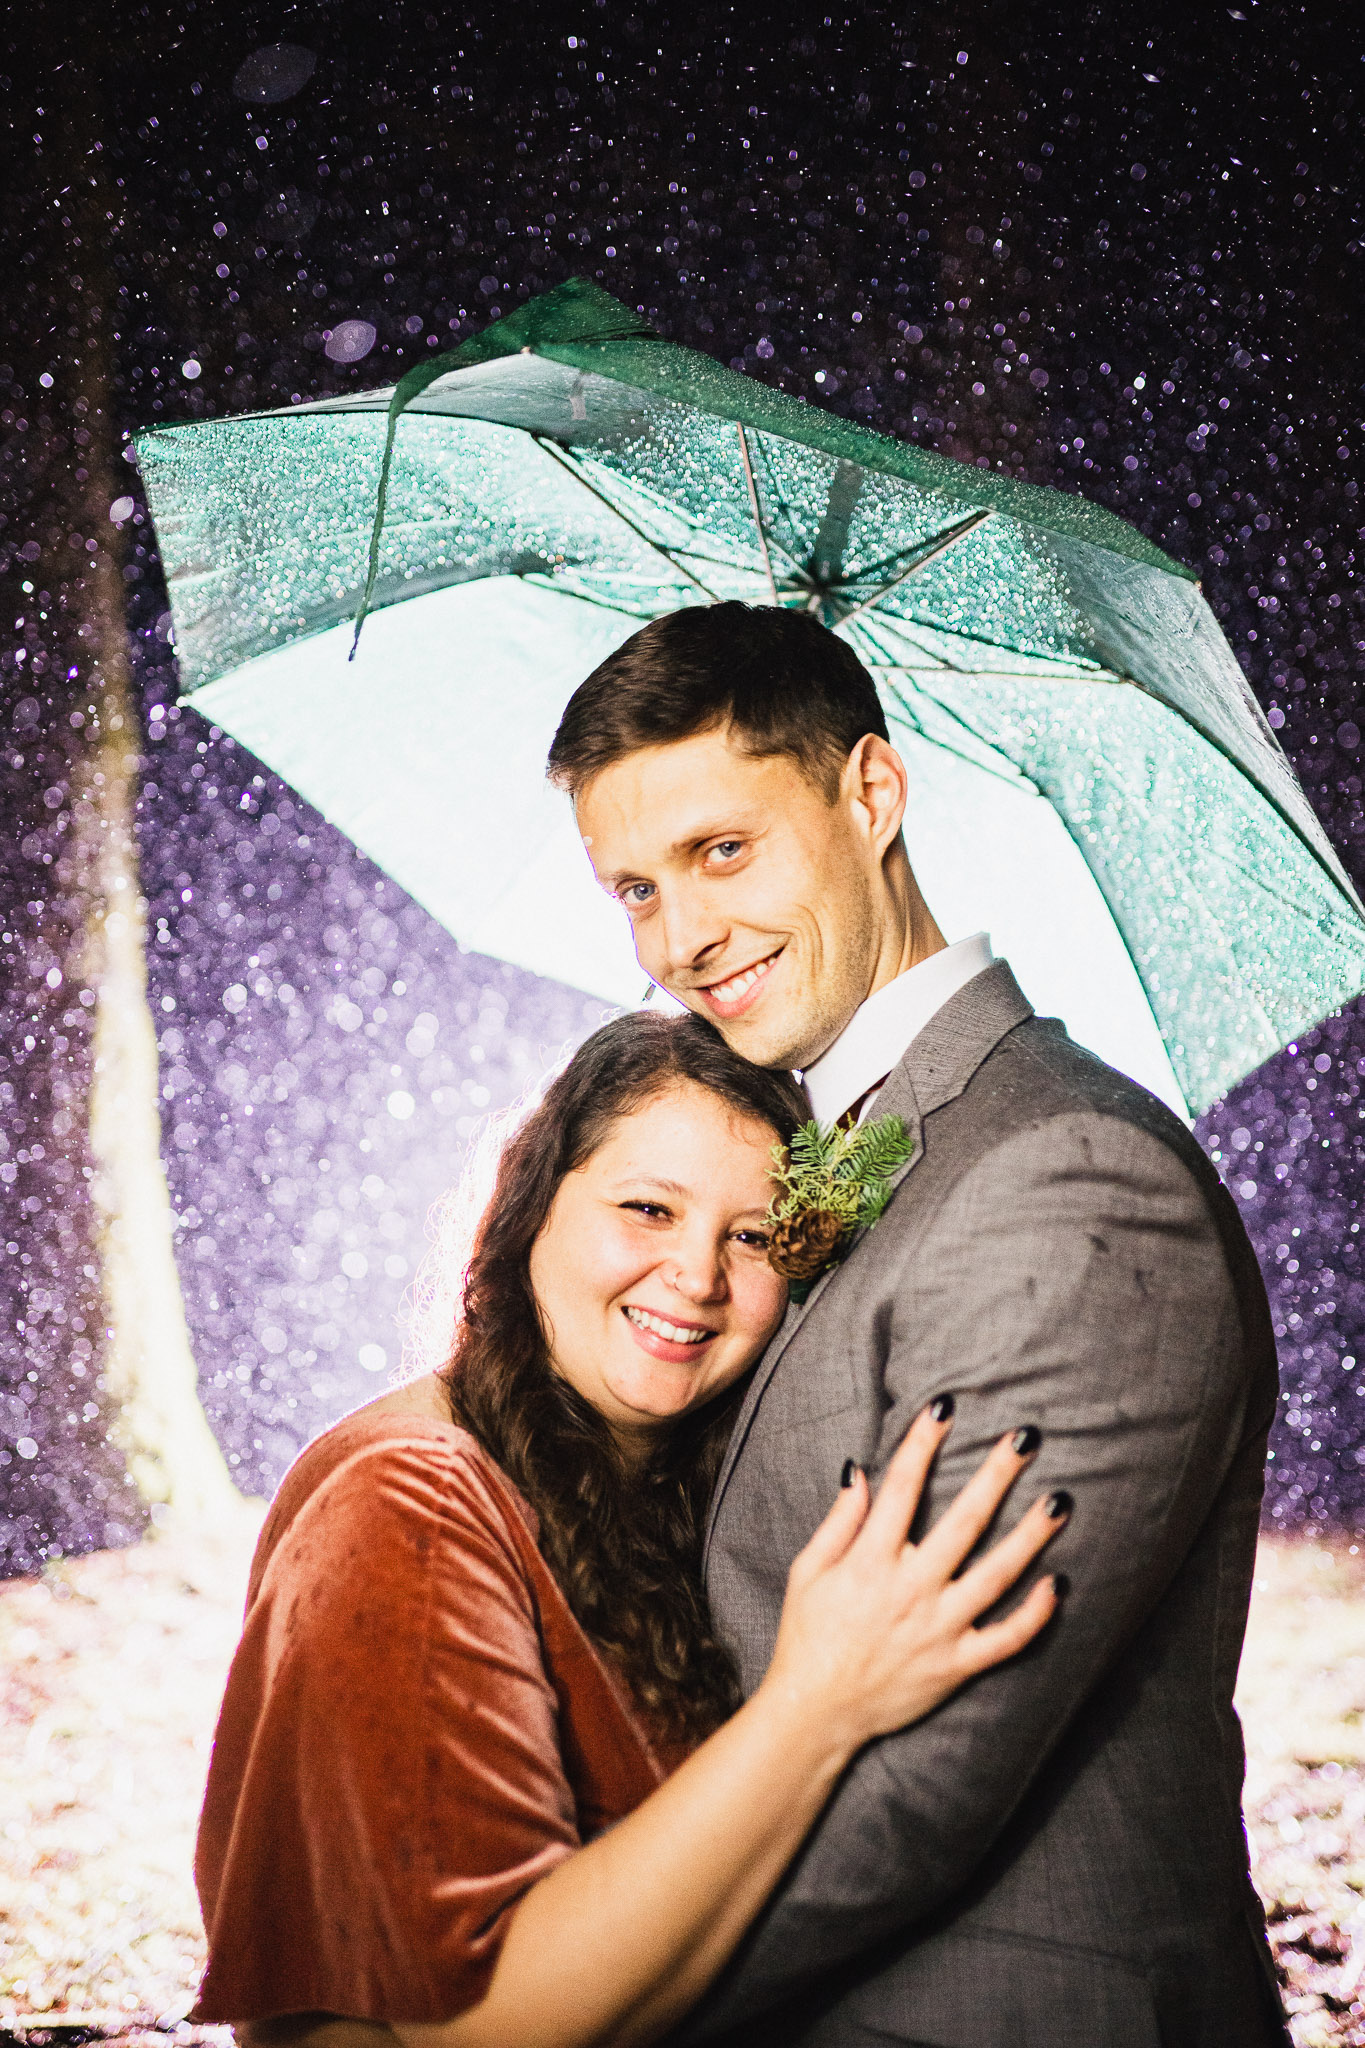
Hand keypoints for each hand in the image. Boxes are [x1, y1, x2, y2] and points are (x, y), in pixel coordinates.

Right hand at [760, 1405, 1064, 1756]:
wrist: (816, 1713)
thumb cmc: (808, 1636)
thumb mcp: (809, 1571)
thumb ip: (839, 1521)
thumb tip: (859, 1470)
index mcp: (871, 1561)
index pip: (903, 1488)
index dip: (923, 1443)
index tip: (945, 1407)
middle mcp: (912, 1589)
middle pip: (965, 1522)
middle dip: (997, 1475)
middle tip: (1025, 1439)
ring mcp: (940, 1629)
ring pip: (998, 1575)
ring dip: (1032, 1536)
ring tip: (1060, 1502)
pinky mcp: (957, 1665)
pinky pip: (1006, 1639)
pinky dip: (1035, 1614)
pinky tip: (1058, 1583)